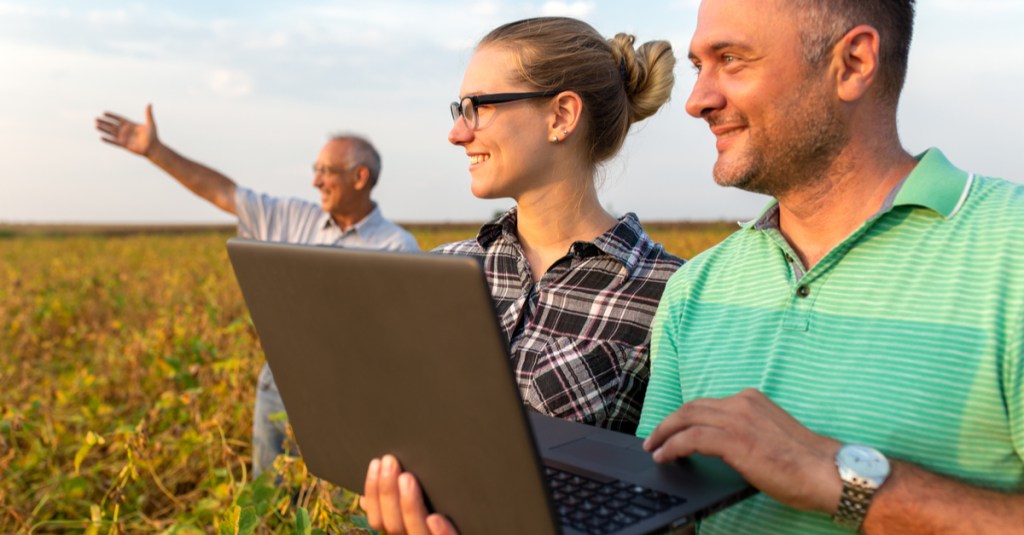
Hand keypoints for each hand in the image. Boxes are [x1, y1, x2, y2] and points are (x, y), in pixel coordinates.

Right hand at [95, 103, 158, 156]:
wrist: (153, 148)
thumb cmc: (153, 136)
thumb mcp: (150, 123)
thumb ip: (148, 114)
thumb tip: (149, 103)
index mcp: (130, 124)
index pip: (118, 119)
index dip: (111, 116)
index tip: (104, 113)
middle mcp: (125, 131)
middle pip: (112, 125)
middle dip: (104, 122)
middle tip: (95, 119)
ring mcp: (124, 138)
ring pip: (111, 133)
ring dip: (103, 129)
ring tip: (96, 126)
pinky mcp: (124, 145)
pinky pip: (114, 142)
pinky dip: (108, 140)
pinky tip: (101, 137)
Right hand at [360, 454, 458, 534]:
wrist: (478, 532)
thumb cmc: (444, 521)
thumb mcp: (418, 514)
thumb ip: (397, 507)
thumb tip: (363, 498)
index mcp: (403, 533)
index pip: (378, 518)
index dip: (373, 492)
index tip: (376, 462)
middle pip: (393, 524)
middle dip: (388, 492)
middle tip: (390, 461)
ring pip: (416, 532)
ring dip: (409, 505)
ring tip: (408, 478)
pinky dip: (441, 533)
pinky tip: (436, 518)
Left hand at [642, 388, 842, 512]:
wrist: (826, 471)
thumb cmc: (804, 462)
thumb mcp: (770, 434)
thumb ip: (745, 431)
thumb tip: (722, 445)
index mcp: (751, 400)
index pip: (707, 404)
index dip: (685, 416)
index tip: (672, 429)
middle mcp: (741, 403)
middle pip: (691, 407)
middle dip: (668, 422)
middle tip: (654, 437)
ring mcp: (736, 420)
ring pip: (686, 419)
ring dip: (664, 434)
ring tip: (654, 448)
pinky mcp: (733, 440)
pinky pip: (690, 439)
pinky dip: (672, 446)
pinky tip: (665, 456)